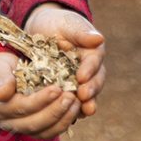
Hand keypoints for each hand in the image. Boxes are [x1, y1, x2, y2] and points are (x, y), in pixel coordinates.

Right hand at [0, 51, 80, 138]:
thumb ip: (0, 79)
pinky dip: (65, 122)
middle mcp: (9, 122)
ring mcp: (22, 127)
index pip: (22, 107)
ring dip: (63, 119)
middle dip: (55, 111)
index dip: (41, 100)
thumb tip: (0, 93)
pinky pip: (51, 131)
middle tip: (72, 96)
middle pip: (35, 123)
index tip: (57, 88)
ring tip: (77, 103)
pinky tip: (76, 109)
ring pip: (45, 131)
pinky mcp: (34, 128)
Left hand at [24, 4, 105, 118]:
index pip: (95, 61)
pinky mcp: (67, 91)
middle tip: (84, 96)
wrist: (41, 30)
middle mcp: (90, 69)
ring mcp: (79, 82)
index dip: (90, 69)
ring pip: (88, 95)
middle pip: (96, 81)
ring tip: (83, 111)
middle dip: (91, 90)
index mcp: (92, 52)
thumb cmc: (56, 23)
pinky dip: (74, 110)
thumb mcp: (67, 24)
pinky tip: (70, 117)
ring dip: (86, 104)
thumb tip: (99, 38)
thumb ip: (81, 32)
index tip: (82, 77)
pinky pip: (74, 103)